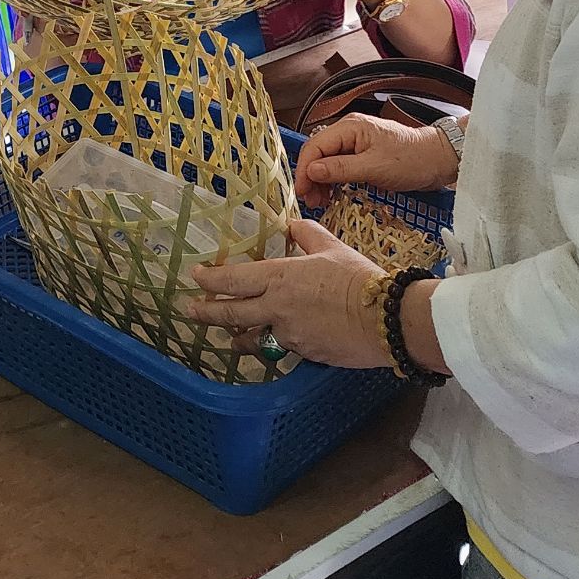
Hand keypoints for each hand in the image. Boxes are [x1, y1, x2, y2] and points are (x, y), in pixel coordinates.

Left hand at [183, 220, 388, 368]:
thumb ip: (308, 235)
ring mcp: (289, 335)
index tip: (196, 277)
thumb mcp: (332, 249)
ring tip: (229, 335)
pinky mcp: (304, 354)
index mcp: (280, 278)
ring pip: (252, 338)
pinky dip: (272, 345)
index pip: (233, 280)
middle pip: (230, 314)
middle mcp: (276, 308)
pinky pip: (280, 349)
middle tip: (192, 311)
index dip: (211, 279)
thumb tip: (293, 225)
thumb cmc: (359, 280)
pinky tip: (272, 342)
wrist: (387, 320)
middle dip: (207, 313)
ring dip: (237, 337)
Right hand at [293, 112, 458, 208]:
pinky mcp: (363, 154)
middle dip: (311, 178)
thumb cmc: (411, 160)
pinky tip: (333, 195)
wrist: (439, 159)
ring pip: (328, 161)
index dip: (304, 170)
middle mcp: (349, 131)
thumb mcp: (374, 167)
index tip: (302, 192)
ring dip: (322, 182)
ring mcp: (356, 142)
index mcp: (349, 127)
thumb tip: (311, 171)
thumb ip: (341, 168)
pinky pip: (340, 166)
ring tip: (321, 203)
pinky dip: (334, 181)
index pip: (314, 146)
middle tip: (312, 202)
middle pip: (318, 153)